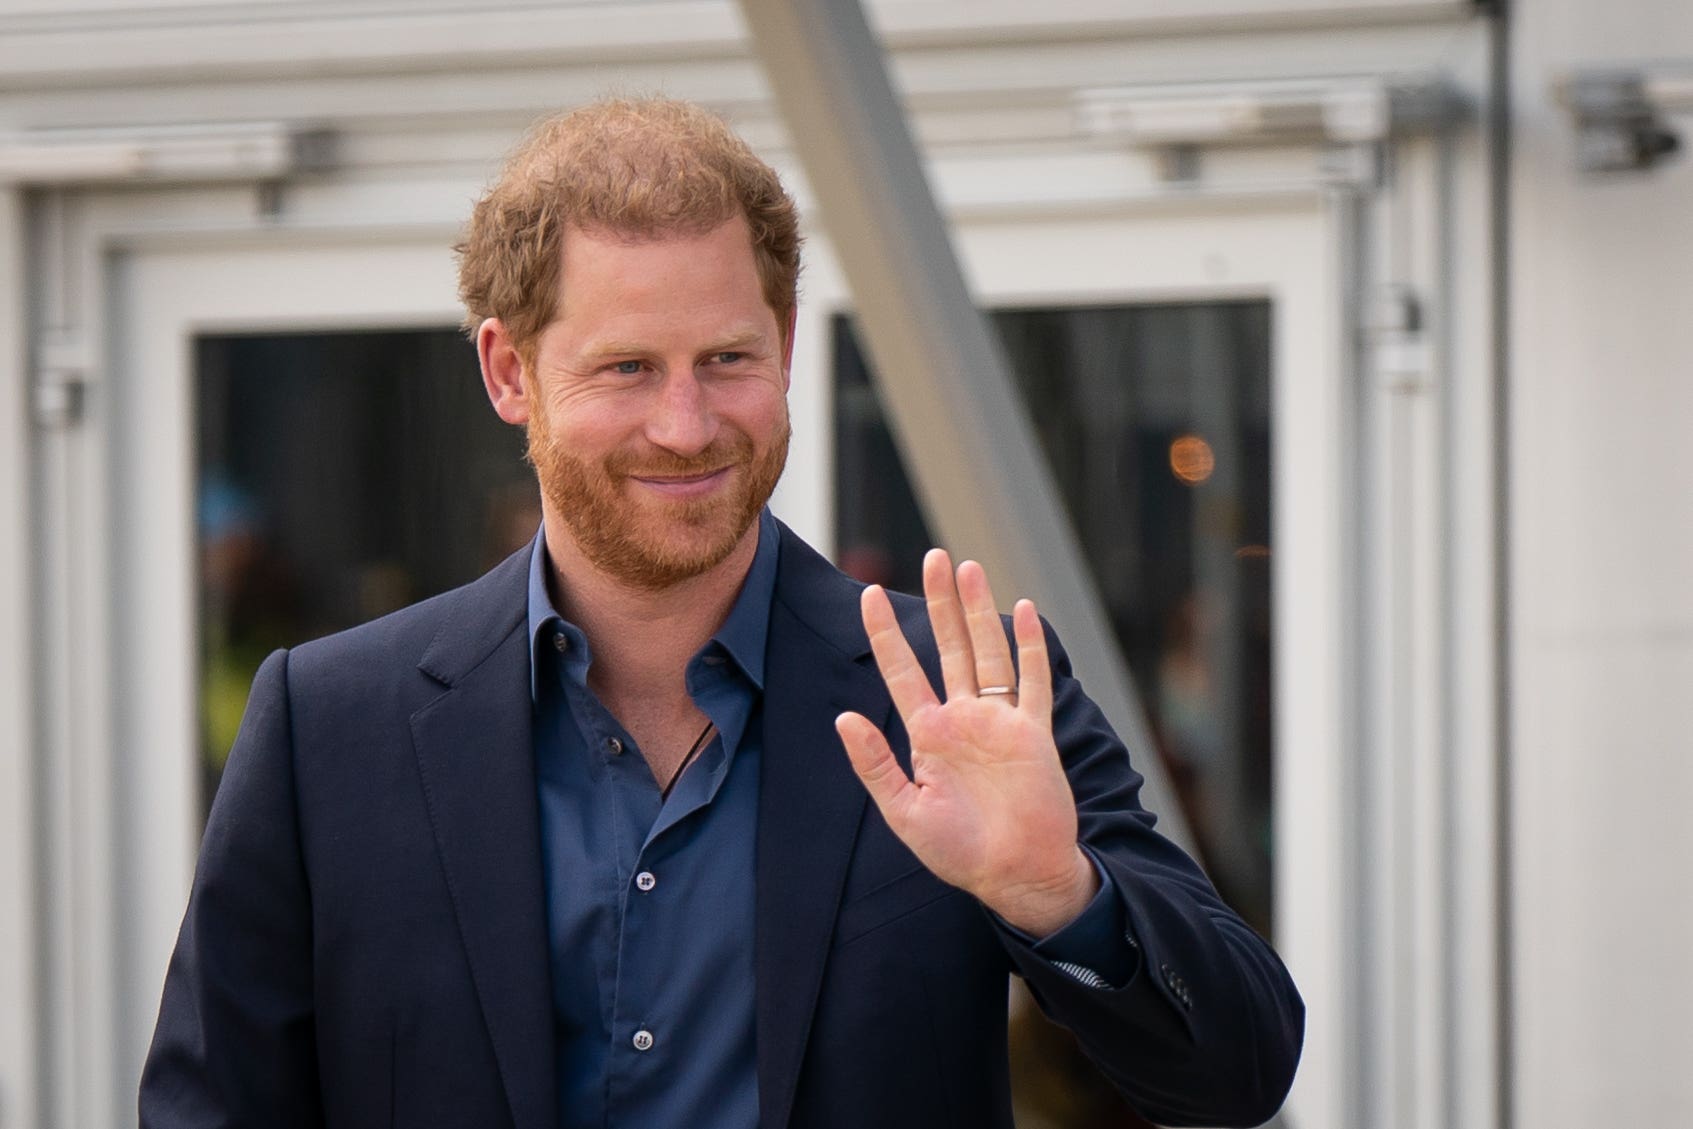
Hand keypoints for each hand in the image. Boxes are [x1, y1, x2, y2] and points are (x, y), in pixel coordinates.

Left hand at [835, 549, 1098, 937]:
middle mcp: (963, 719)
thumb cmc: (959, 854)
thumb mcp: (904, 812)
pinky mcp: (1034, 734)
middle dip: (940, 602)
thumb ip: (875, 764)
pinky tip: (1024, 611)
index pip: (902, 671)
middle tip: (933, 557)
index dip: (885, 633)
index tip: (866, 595)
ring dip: (979, 611)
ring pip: (988, 653)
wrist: (1017, 875)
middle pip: (949, 646)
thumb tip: (843, 718)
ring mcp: (1000, 722)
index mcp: (928, 735)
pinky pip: (1033, 681)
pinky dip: (1031, 647)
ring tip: (969, 568)